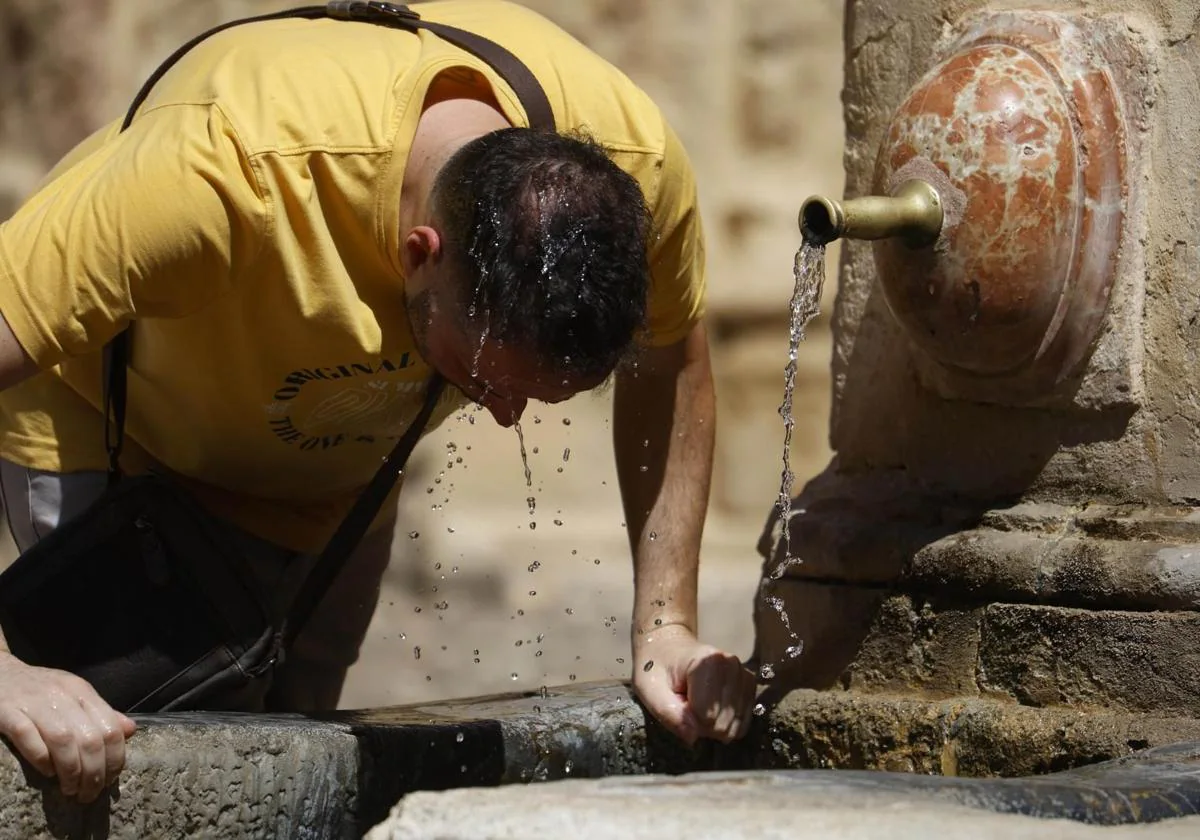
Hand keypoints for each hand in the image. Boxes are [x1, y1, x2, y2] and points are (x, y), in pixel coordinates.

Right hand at [0, 652, 135, 801]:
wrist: (0, 674)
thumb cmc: (40, 689)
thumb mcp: (74, 694)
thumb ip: (101, 713)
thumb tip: (130, 731)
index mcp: (82, 691)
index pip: (110, 728)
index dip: (114, 759)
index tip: (110, 780)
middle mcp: (62, 695)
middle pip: (89, 739)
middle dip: (94, 773)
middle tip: (89, 793)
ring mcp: (34, 704)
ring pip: (63, 740)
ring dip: (71, 771)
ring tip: (71, 790)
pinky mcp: (8, 713)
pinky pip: (28, 737)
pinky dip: (41, 759)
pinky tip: (48, 773)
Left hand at [631, 624, 755, 744]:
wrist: (668, 648)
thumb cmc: (656, 669)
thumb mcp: (651, 692)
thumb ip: (670, 715)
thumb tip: (693, 737)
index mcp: (708, 662)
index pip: (706, 717)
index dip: (688, 721)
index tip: (677, 704)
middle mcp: (732, 665)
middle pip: (722, 725)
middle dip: (701, 726)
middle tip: (686, 706)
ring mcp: (744, 674)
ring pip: (734, 727)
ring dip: (713, 725)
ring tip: (698, 705)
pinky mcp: (749, 685)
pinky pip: (742, 724)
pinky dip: (725, 723)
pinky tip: (711, 708)